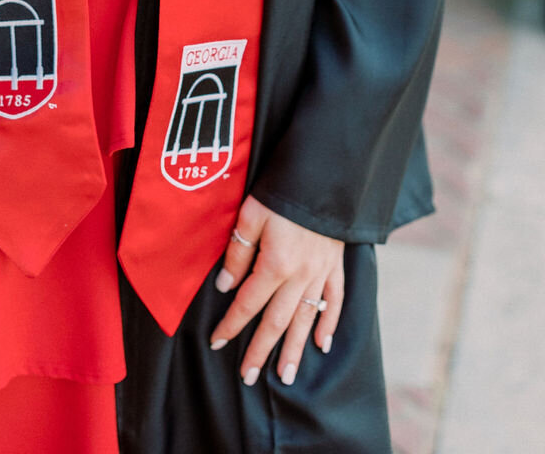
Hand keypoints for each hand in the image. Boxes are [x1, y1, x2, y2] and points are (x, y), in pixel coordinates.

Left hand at [209, 194, 344, 387]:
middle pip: (277, 321)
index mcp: (275, 264)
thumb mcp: (251, 216)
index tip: (217, 341)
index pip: (248, 303)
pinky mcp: (336, 265)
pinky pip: (334, 301)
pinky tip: (323, 344)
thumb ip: (238, 253)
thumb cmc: (282, 193)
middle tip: (249, 377)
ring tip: (286, 375)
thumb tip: (226, 287)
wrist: (323, 176)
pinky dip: (329, 323)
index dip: (231, 324)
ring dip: (295, 349)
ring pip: (306, 319)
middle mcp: (300, 276)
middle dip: (261, 351)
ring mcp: (321, 273)